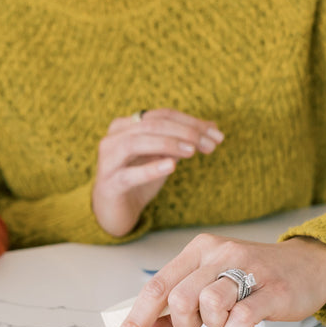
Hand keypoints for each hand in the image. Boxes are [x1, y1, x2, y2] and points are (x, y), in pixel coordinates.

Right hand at [91, 109, 222, 236]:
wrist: (114, 211)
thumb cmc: (138, 179)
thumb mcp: (162, 157)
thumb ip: (182, 140)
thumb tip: (212, 127)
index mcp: (126, 125)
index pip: (162, 115)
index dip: (191, 122)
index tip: (217, 135)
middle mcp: (113, 138)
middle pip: (151, 125)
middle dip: (185, 132)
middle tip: (210, 144)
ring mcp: (108, 161)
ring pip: (136, 142)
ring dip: (168, 144)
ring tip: (192, 151)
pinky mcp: (109, 184)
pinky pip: (129, 174)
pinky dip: (151, 168)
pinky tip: (171, 166)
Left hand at [112, 234, 325, 326]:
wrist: (310, 265)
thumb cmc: (252, 279)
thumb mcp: (208, 288)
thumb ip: (171, 316)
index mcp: (198, 251)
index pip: (155, 288)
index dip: (135, 323)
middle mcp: (219, 254)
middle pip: (179, 297)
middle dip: (184, 323)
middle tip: (202, 324)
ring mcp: (248, 268)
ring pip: (208, 303)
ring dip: (213, 324)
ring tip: (228, 318)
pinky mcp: (274, 288)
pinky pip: (242, 317)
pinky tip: (243, 325)